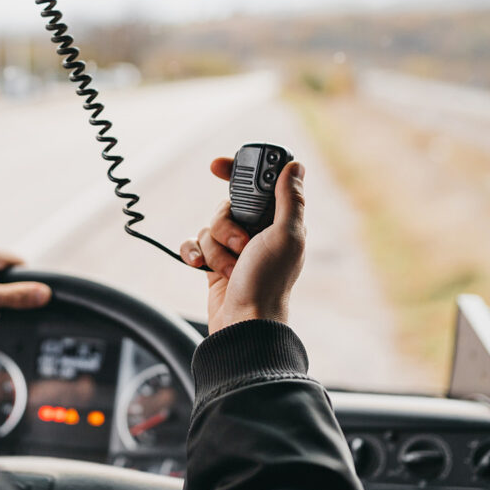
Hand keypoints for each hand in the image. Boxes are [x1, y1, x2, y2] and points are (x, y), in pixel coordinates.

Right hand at [180, 158, 305, 332]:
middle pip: (227, 206)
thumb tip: (294, 166)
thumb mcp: (286, 235)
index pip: (258, 184)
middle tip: (240, 244)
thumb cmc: (268, 282)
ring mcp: (234, 249)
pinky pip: (195, 245)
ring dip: (215, 247)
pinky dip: (194, 254)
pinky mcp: (214, 264)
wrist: (244, 324)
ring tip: (231, 268)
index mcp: (279, 222)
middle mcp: (257, 233)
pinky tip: (201, 266)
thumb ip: (290, 199)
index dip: (238, 171)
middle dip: (226, 224)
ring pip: (209, 227)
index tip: (216, 166)